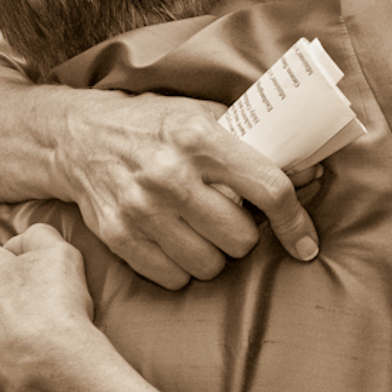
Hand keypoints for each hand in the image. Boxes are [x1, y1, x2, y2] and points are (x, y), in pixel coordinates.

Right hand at [52, 91, 320, 289]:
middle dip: (245, 234)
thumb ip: (254, 139)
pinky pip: (175, 277)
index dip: (295, 221)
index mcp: (200, 138)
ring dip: (215, 254)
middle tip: (232, 218)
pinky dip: (183, 267)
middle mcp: (170, 175)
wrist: (80, 137)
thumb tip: (312, 171)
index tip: (306, 243)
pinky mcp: (119, 236)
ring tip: (203, 230)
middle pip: (241, 238)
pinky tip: (177, 240)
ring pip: (210, 265)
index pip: (268, 189)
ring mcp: (141, 209)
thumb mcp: (202, 114)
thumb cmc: (154, 125)